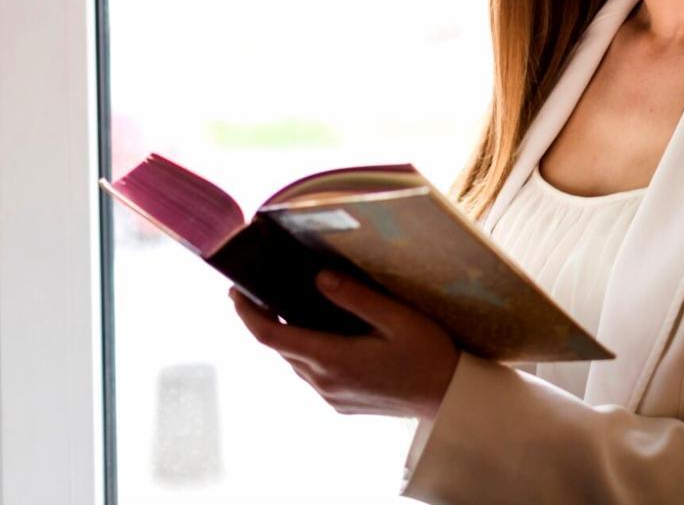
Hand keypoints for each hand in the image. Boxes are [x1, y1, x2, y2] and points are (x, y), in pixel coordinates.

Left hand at [229, 271, 460, 421]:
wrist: (449, 397)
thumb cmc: (430, 354)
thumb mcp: (398, 318)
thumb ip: (356, 298)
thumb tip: (319, 278)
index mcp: (333, 360)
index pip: (272, 337)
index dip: (248, 315)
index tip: (235, 294)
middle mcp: (325, 383)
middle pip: (281, 349)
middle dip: (265, 322)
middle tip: (259, 293)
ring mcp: (332, 397)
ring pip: (295, 363)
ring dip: (287, 338)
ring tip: (288, 310)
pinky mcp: (341, 404)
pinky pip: (312, 376)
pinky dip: (306, 353)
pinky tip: (322, 337)